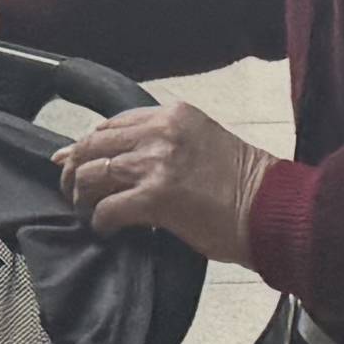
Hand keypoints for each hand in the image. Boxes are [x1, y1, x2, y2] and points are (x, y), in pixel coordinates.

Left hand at [60, 101, 272, 263]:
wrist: (272, 208)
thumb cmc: (245, 183)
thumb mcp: (204, 141)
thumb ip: (166, 141)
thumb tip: (123, 158)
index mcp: (173, 115)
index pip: (113, 123)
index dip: (89, 142)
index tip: (74, 157)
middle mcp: (161, 132)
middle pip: (94, 144)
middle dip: (74, 168)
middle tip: (71, 189)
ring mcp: (156, 164)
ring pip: (92, 174)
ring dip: (81, 195)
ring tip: (85, 210)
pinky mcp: (155, 198)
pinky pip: (107, 208)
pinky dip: (99, 220)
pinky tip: (104, 229)